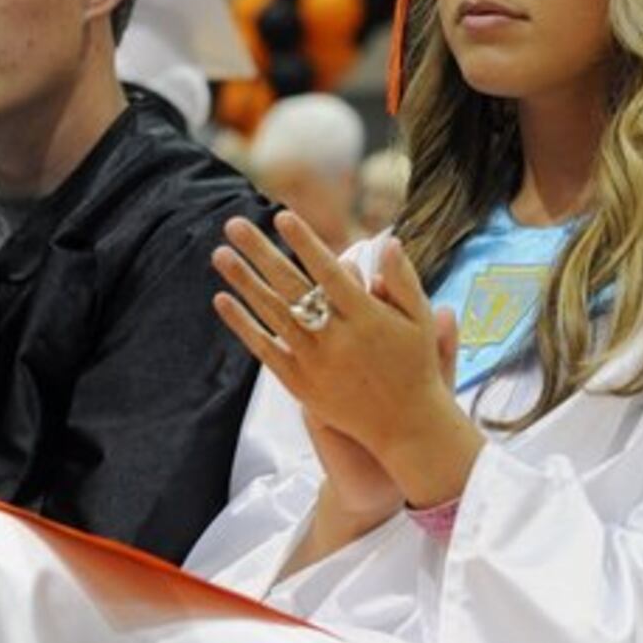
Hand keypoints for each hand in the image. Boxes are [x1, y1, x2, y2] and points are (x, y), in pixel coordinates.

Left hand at [213, 211, 479, 508]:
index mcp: (369, 317)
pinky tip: (223, 300)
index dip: (305, 243)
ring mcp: (317, 363)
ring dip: (245, 282)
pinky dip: (243, 326)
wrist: (407, 426)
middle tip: (234, 224)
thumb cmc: (416, 366)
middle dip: (261, 253)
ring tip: (220, 254)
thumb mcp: (421, 320)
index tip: (282, 216)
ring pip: (273, 315)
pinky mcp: (302, 385)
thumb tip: (387, 241)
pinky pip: (266, 350)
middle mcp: (339, 338)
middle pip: (293, 287)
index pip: (329, 272)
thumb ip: (403, 280)